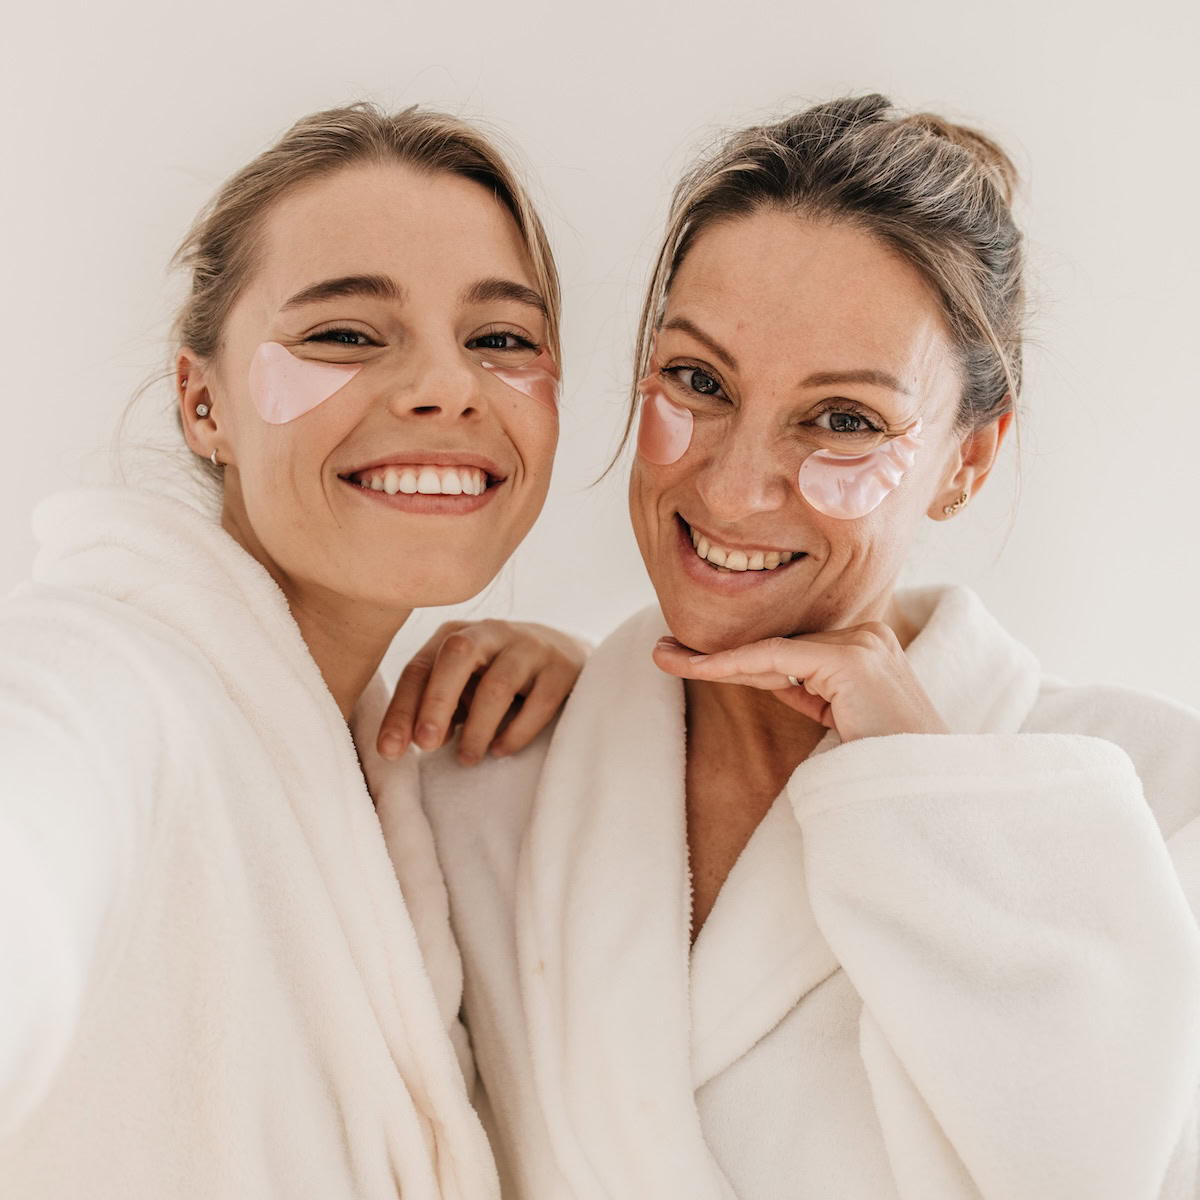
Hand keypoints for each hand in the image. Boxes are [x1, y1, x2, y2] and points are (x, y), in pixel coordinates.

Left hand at [377, 620, 587, 763]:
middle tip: (426, 746)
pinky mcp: (562, 668)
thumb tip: (416, 740)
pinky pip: (539, 702)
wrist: (566, 656)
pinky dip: (517, 731)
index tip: (389, 751)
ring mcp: (530, 646)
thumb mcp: (464, 684)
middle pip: (457, 655)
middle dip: (437, 702)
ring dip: (478, 727)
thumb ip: (439, 706)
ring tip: (467, 759)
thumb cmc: (499, 676)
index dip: (402, 709)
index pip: (419, 668)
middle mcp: (491, 632)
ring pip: (497, 684)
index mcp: (455, 635)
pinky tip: (502, 750)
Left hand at [652, 622, 948, 742]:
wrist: (924, 801)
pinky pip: (775, 659)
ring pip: (772, 651)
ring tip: (665, 656)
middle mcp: (871, 636)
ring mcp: (864, 644)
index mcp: (871, 648)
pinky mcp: (851, 662)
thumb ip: (812, 693)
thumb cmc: (883, 770)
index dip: (737, 657)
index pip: (793, 652)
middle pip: (778, 647)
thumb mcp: (841, 723)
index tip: (688, 657)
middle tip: (663, 651)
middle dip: (719, 655)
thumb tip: (766, 677)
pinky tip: (695, 667)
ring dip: (716, 660)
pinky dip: (731, 664)